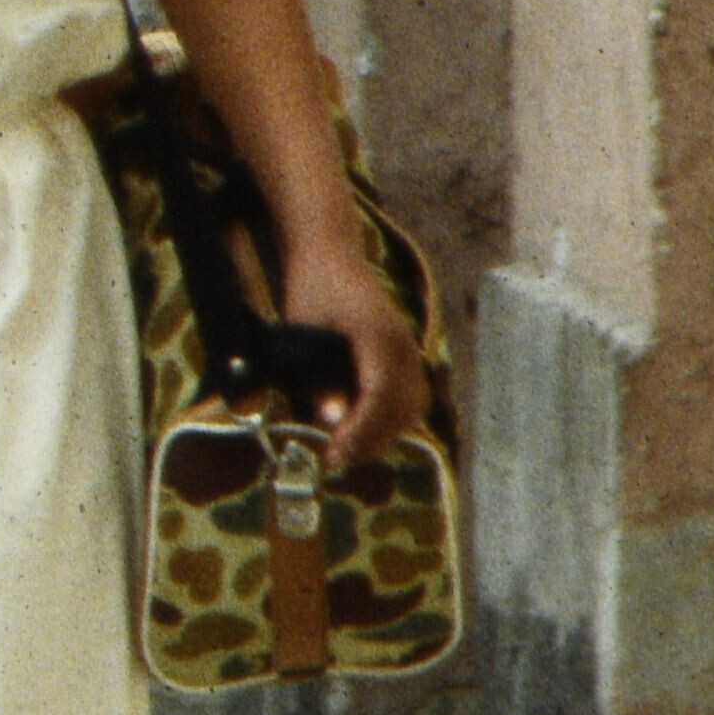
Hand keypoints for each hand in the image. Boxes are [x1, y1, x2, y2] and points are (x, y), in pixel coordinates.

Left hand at [273, 242, 424, 478]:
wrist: (329, 256)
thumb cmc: (309, 290)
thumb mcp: (301, 334)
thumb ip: (316, 376)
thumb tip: (332, 420)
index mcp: (378, 337)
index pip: (379, 396)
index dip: (358, 431)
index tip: (334, 455)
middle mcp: (403, 345)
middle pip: (402, 408)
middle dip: (370, 439)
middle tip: (335, 458)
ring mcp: (410, 350)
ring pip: (412, 406)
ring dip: (383, 433)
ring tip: (347, 448)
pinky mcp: (406, 355)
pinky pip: (411, 396)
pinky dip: (391, 418)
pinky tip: (362, 428)